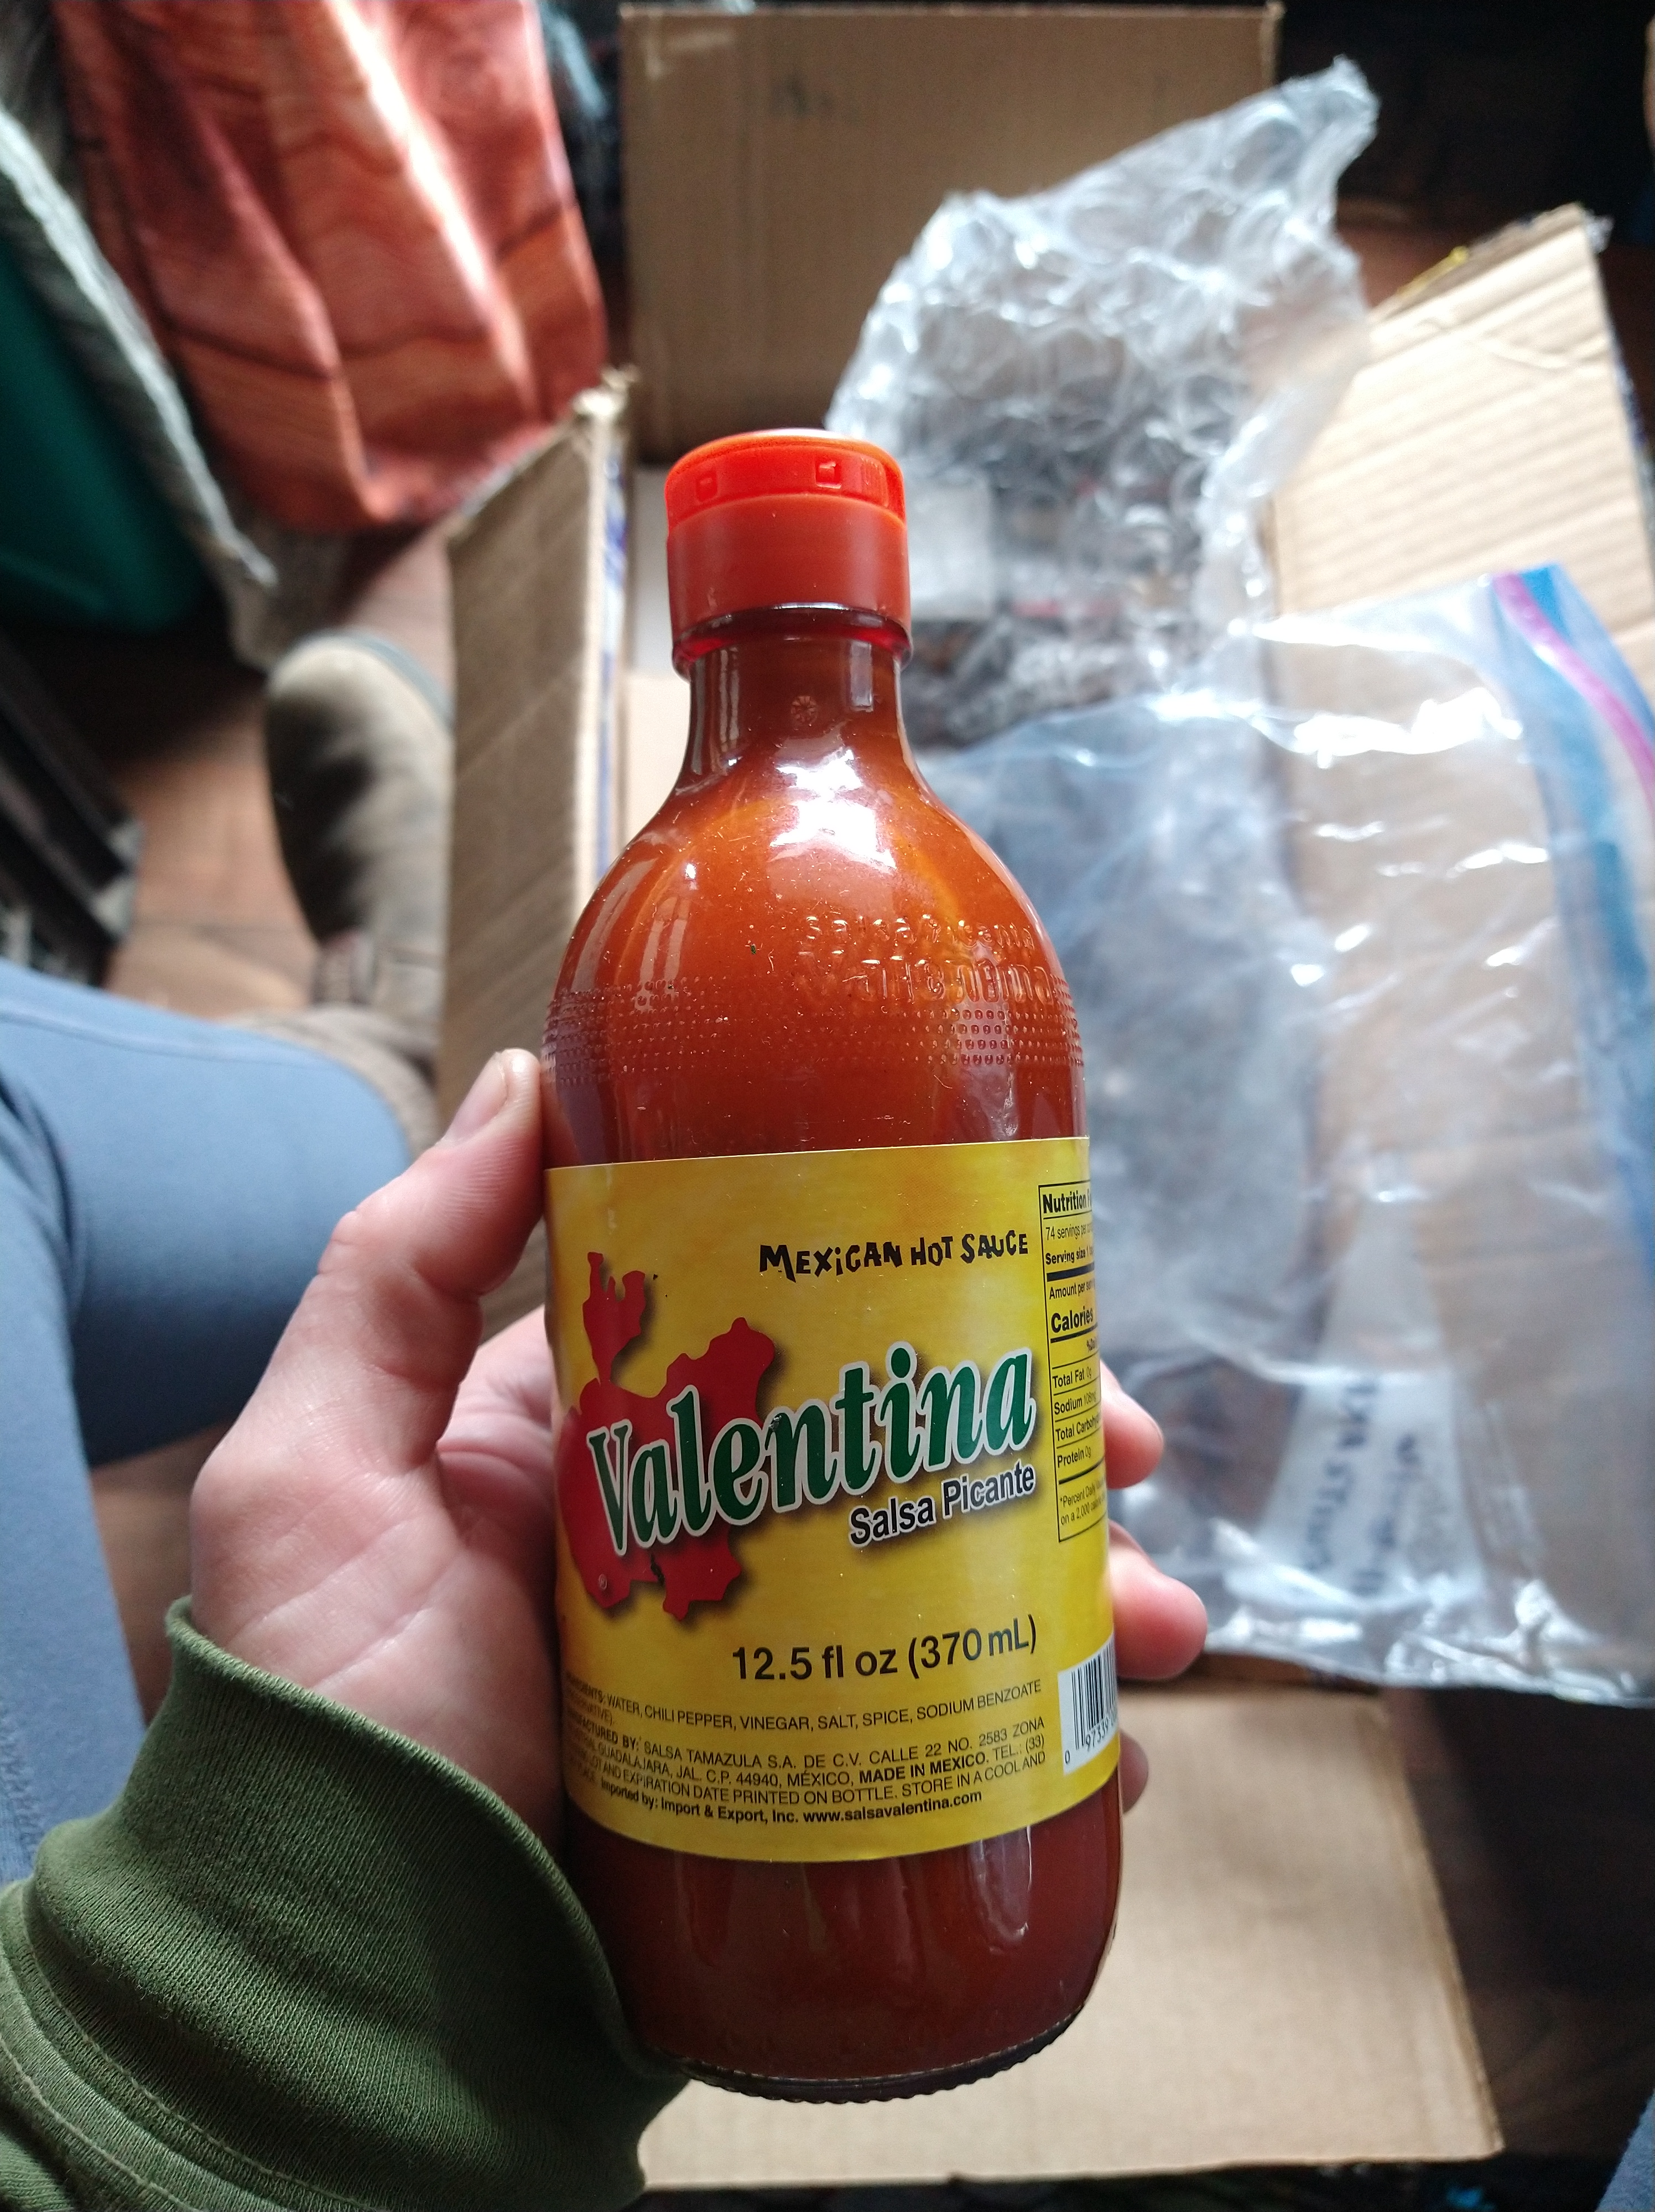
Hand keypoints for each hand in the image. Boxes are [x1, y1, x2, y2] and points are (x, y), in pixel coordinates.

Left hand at [191, 1050, 1204, 1834]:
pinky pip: (946, 1756)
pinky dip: (1042, 1751)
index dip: (915, 1303)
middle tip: (1134, 1467)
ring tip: (1160, 1631)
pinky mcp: (798, 1796)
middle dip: (1036, 1454)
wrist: (345, 1976)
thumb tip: (520, 1078)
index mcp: (611, 1449)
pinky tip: (1119, 1760)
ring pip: (947, 1601)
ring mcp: (759, 1678)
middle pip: (898, 1465)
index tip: (1026, 1292)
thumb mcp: (319, 1469)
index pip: (791, 1338)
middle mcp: (699, 1547)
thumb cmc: (326, 1710)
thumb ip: (396, 1274)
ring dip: (1074, 1597)